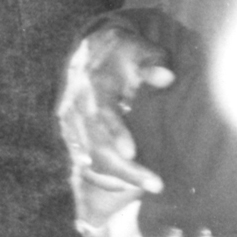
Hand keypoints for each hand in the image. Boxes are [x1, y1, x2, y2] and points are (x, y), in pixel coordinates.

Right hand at [59, 19, 171, 234]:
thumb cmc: (122, 52)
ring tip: (146, 187)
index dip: (116, 134)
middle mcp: (77, 108)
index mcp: (94, 87)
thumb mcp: (140, 49)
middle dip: (124, 169)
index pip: (102, 114)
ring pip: (88, 157)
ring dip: (116, 176)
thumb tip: (166, 78)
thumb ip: (153, 62)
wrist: (90, 49)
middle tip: (155, 185)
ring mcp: (70, 123)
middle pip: (95, 145)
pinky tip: (124, 185)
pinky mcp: (70, 133)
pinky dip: (102, 174)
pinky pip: (83, 159)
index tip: (133, 153)